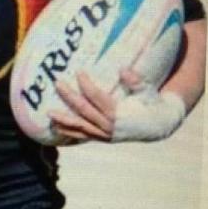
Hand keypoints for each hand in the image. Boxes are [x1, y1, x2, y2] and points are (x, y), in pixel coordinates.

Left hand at [48, 70, 186, 143]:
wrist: (159, 126)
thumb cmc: (152, 104)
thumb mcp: (148, 91)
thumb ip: (136, 82)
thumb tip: (123, 70)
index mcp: (120, 114)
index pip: (98, 98)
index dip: (87, 85)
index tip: (78, 72)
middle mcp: (110, 126)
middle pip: (85, 111)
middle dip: (70, 97)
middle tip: (57, 84)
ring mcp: (106, 135)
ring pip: (81, 127)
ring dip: (64, 120)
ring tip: (48, 113)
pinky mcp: (103, 139)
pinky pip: (83, 136)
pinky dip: (70, 132)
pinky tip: (56, 127)